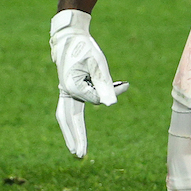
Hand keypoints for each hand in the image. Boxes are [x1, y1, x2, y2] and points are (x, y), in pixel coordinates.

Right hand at [50, 9, 128, 157]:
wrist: (71, 35)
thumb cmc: (85, 46)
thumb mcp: (98, 63)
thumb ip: (104, 84)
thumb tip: (111, 105)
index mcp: (71, 85)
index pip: (95, 100)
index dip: (112, 93)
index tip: (124, 84)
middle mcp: (66, 90)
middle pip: (68, 118)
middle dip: (74, 137)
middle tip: (78, 155)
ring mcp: (66, 90)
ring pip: (67, 115)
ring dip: (73, 132)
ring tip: (77, 149)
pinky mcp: (70, 88)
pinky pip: (74, 106)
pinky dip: (81, 114)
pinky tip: (87, 121)